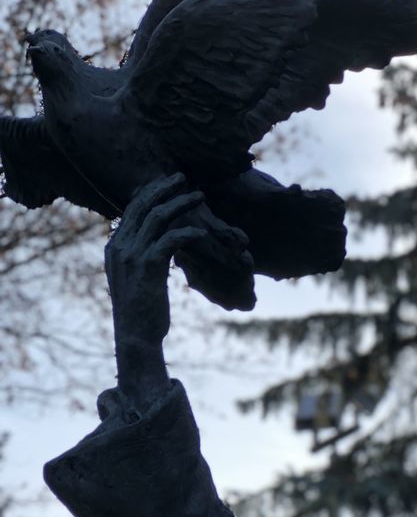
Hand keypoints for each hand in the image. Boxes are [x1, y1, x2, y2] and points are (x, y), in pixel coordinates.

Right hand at [104, 174, 206, 402]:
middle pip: (142, 206)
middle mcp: (119, 247)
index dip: (151, 193)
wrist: (136, 338)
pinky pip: (169, 240)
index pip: (131, 210)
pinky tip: (201, 232)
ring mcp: (132, 256)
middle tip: (185, 178)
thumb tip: (155, 250)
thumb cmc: (143, 313)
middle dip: (164, 189)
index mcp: (114, 247)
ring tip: (199, 196)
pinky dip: (186, 232)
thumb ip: (142, 260)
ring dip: (180, 204)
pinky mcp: (148, 267)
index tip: (169, 184)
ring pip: (157, 218)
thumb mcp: (138, 281)